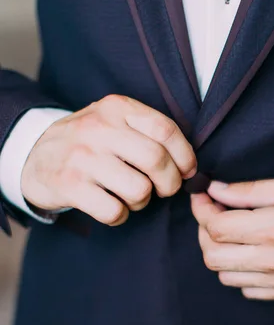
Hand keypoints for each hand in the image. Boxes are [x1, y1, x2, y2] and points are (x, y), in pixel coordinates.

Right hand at [21, 95, 196, 225]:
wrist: (33, 156)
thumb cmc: (87, 143)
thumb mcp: (112, 121)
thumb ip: (147, 132)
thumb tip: (190, 166)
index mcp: (116, 108)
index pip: (166, 129)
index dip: (184, 156)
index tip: (186, 171)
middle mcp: (99, 129)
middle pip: (157, 160)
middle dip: (170, 183)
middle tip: (165, 190)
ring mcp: (82, 157)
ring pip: (139, 190)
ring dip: (143, 202)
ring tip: (131, 197)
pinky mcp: (70, 185)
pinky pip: (115, 211)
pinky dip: (120, 216)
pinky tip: (111, 207)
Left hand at [190, 174, 273, 299]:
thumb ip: (249, 191)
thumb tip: (215, 191)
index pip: (216, 228)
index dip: (202, 210)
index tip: (204, 198)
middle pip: (213, 257)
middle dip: (205, 233)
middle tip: (215, 216)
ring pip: (226, 276)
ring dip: (221, 254)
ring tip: (234, 234)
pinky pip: (249, 290)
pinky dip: (241, 273)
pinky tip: (252, 254)